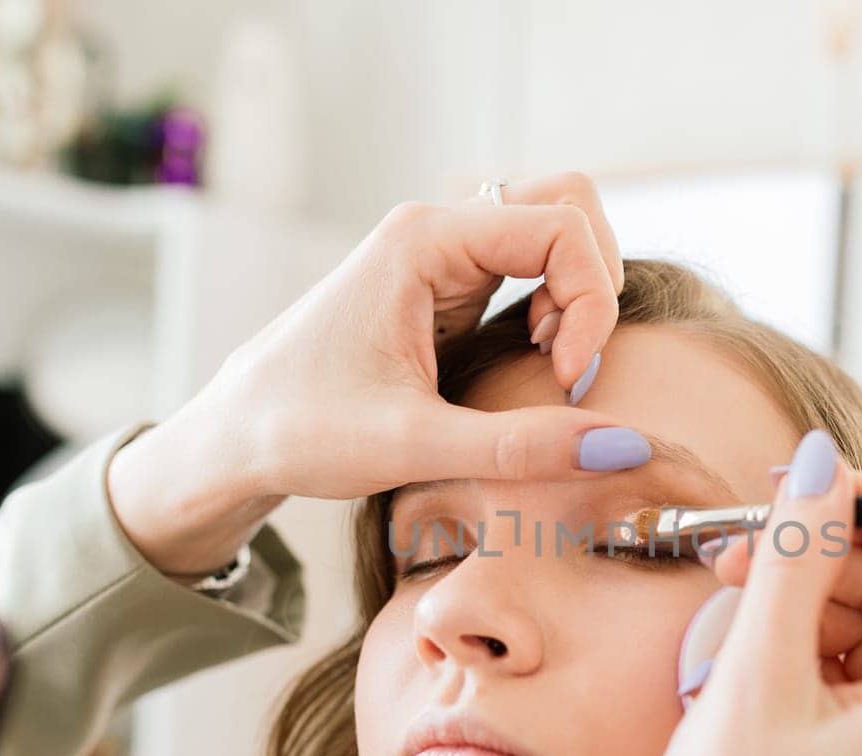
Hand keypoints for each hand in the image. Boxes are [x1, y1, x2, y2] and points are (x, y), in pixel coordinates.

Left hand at [107, 173, 639, 575]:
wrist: (236, 438)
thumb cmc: (301, 431)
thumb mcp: (412, 447)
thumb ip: (520, 447)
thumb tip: (625, 445)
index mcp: (422, 239)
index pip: (561, 226)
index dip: (590, 301)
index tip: (567, 380)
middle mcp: (437, 229)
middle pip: (567, 202)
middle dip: (593, 280)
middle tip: (567, 361)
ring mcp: (444, 253)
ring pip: (554, 229)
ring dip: (577, 292)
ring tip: (549, 363)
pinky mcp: (449, 285)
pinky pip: (533, 265)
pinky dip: (557, 307)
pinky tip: (533, 360)